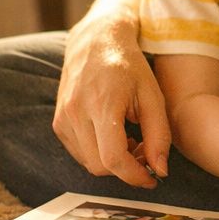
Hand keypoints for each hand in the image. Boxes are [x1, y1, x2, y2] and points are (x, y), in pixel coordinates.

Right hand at [52, 13, 169, 187]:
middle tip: (145, 154)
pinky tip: (114, 137)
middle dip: (126, 169)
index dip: (134, 175)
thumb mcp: (153, 95)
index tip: (152, 178)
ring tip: (132, 142)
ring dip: (112, 163)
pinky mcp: (58, 122)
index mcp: (102, 104)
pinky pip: (79, 153)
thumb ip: (159, 134)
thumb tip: (160, 171)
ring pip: (88, 163)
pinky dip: (98, 154)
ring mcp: (63, 117)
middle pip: (100, 166)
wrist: (95, 41)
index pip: (113, 158)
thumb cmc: (129, 66)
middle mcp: (76, 112)